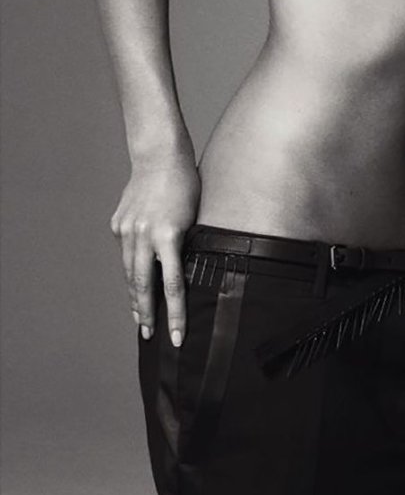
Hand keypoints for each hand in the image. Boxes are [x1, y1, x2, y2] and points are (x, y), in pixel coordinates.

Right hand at [110, 151, 199, 345]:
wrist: (160, 157)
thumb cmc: (187, 186)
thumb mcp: (194, 219)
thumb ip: (184, 247)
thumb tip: (182, 275)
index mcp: (167, 237)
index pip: (172, 287)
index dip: (175, 315)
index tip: (178, 337)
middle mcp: (144, 236)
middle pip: (143, 285)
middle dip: (147, 314)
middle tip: (150, 336)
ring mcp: (127, 230)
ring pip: (129, 272)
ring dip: (135, 296)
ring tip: (139, 317)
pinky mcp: (118, 224)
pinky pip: (126, 252)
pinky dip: (131, 267)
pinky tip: (135, 280)